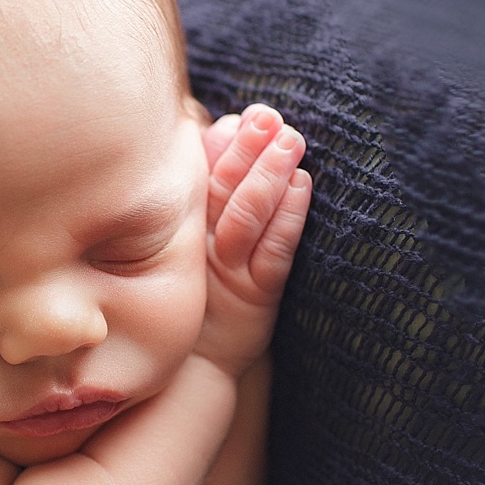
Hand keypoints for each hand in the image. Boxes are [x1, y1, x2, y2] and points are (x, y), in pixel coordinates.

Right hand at [195, 104, 311, 375]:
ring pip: (246, 217)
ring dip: (269, 175)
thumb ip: (204, 183)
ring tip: (290, 142)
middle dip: (247, 150)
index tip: (241, 117)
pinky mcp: (255, 297)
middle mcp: (200, 246)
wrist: (191, 367)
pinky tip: (302, 187)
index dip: (222, 146)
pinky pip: (273, 252)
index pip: (199, 178)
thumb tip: (219, 124)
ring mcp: (227, 272)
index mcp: (182, 229)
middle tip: (268, 118)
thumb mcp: (189, 238)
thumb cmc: (195, 294)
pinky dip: (288, 218)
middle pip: (222, 190)